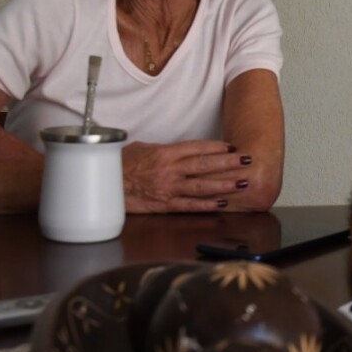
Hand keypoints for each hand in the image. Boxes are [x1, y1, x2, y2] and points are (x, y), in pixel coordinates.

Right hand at [122, 140, 254, 212]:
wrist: (104, 185)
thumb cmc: (119, 165)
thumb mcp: (141, 149)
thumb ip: (162, 150)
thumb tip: (177, 149)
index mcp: (164, 154)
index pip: (196, 148)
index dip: (216, 147)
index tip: (232, 146)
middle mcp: (170, 170)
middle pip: (204, 165)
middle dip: (228, 162)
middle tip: (247, 160)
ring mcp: (169, 188)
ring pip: (202, 185)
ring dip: (224, 184)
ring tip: (242, 182)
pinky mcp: (164, 205)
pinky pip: (190, 205)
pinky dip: (207, 205)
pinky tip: (222, 203)